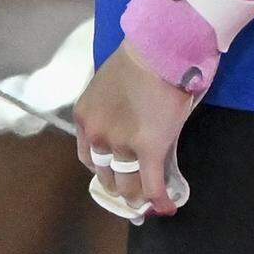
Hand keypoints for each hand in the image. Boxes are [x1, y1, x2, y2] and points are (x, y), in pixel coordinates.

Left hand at [74, 40, 193, 217]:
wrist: (160, 46)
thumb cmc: (141, 55)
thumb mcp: (111, 84)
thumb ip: (113, 108)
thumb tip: (129, 121)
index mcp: (85, 118)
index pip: (89, 158)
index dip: (105, 169)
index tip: (116, 171)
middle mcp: (98, 136)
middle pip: (107, 176)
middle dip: (121, 185)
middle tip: (135, 188)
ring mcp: (122, 145)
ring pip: (129, 184)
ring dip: (139, 195)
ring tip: (149, 200)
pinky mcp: (149, 149)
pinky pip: (153, 185)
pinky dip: (160, 199)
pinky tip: (168, 206)